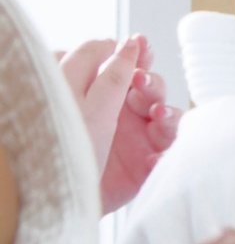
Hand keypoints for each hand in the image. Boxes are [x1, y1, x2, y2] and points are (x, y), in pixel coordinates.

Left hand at [59, 36, 180, 211]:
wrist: (57, 202)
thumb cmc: (64, 151)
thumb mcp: (88, 108)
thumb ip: (113, 75)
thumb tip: (132, 41)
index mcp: (100, 92)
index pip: (127, 66)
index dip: (138, 55)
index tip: (141, 47)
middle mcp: (120, 112)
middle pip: (151, 89)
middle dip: (153, 85)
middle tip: (143, 87)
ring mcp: (135, 138)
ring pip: (166, 119)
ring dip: (167, 117)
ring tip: (158, 119)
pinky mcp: (146, 165)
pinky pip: (168, 155)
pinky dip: (164, 155)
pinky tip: (152, 159)